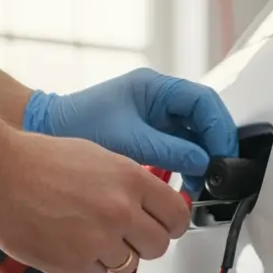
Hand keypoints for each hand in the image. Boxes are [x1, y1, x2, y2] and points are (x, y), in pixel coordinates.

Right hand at [0, 132, 188, 272]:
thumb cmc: (37, 162)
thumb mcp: (97, 157)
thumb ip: (128, 183)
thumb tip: (151, 204)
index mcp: (130, 180)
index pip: (176, 215)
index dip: (171, 224)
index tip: (165, 226)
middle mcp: (120, 211)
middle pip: (158, 246)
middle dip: (144, 243)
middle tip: (125, 235)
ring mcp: (98, 240)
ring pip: (128, 264)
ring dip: (113, 255)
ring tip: (85, 233)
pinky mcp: (75, 264)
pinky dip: (86, 265)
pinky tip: (68, 243)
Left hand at [24, 68, 238, 193]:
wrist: (48, 133)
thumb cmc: (78, 124)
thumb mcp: (128, 139)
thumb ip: (169, 150)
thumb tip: (202, 162)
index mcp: (155, 88)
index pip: (203, 103)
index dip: (219, 129)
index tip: (224, 154)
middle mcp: (158, 100)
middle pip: (203, 120)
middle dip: (214, 147)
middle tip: (218, 173)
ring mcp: (154, 118)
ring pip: (193, 137)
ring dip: (201, 160)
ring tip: (199, 184)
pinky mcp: (148, 137)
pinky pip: (178, 149)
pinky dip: (185, 167)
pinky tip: (183, 184)